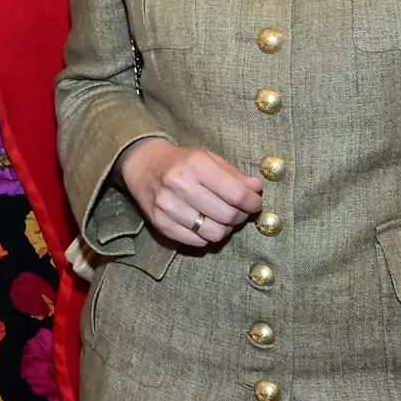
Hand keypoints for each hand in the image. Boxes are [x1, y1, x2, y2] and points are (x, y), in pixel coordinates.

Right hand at [116, 137, 262, 248]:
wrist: (143, 165)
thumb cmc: (182, 161)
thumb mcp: (209, 158)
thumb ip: (235, 175)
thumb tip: (257, 189)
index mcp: (195, 164)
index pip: (236, 193)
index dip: (252, 202)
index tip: (255, 203)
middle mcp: (179, 185)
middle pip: (227, 215)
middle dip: (240, 216)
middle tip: (239, 211)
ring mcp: (167, 207)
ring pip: (213, 233)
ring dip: (225, 229)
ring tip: (222, 219)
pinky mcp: (160, 224)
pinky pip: (196, 241)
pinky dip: (206, 236)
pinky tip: (205, 224)